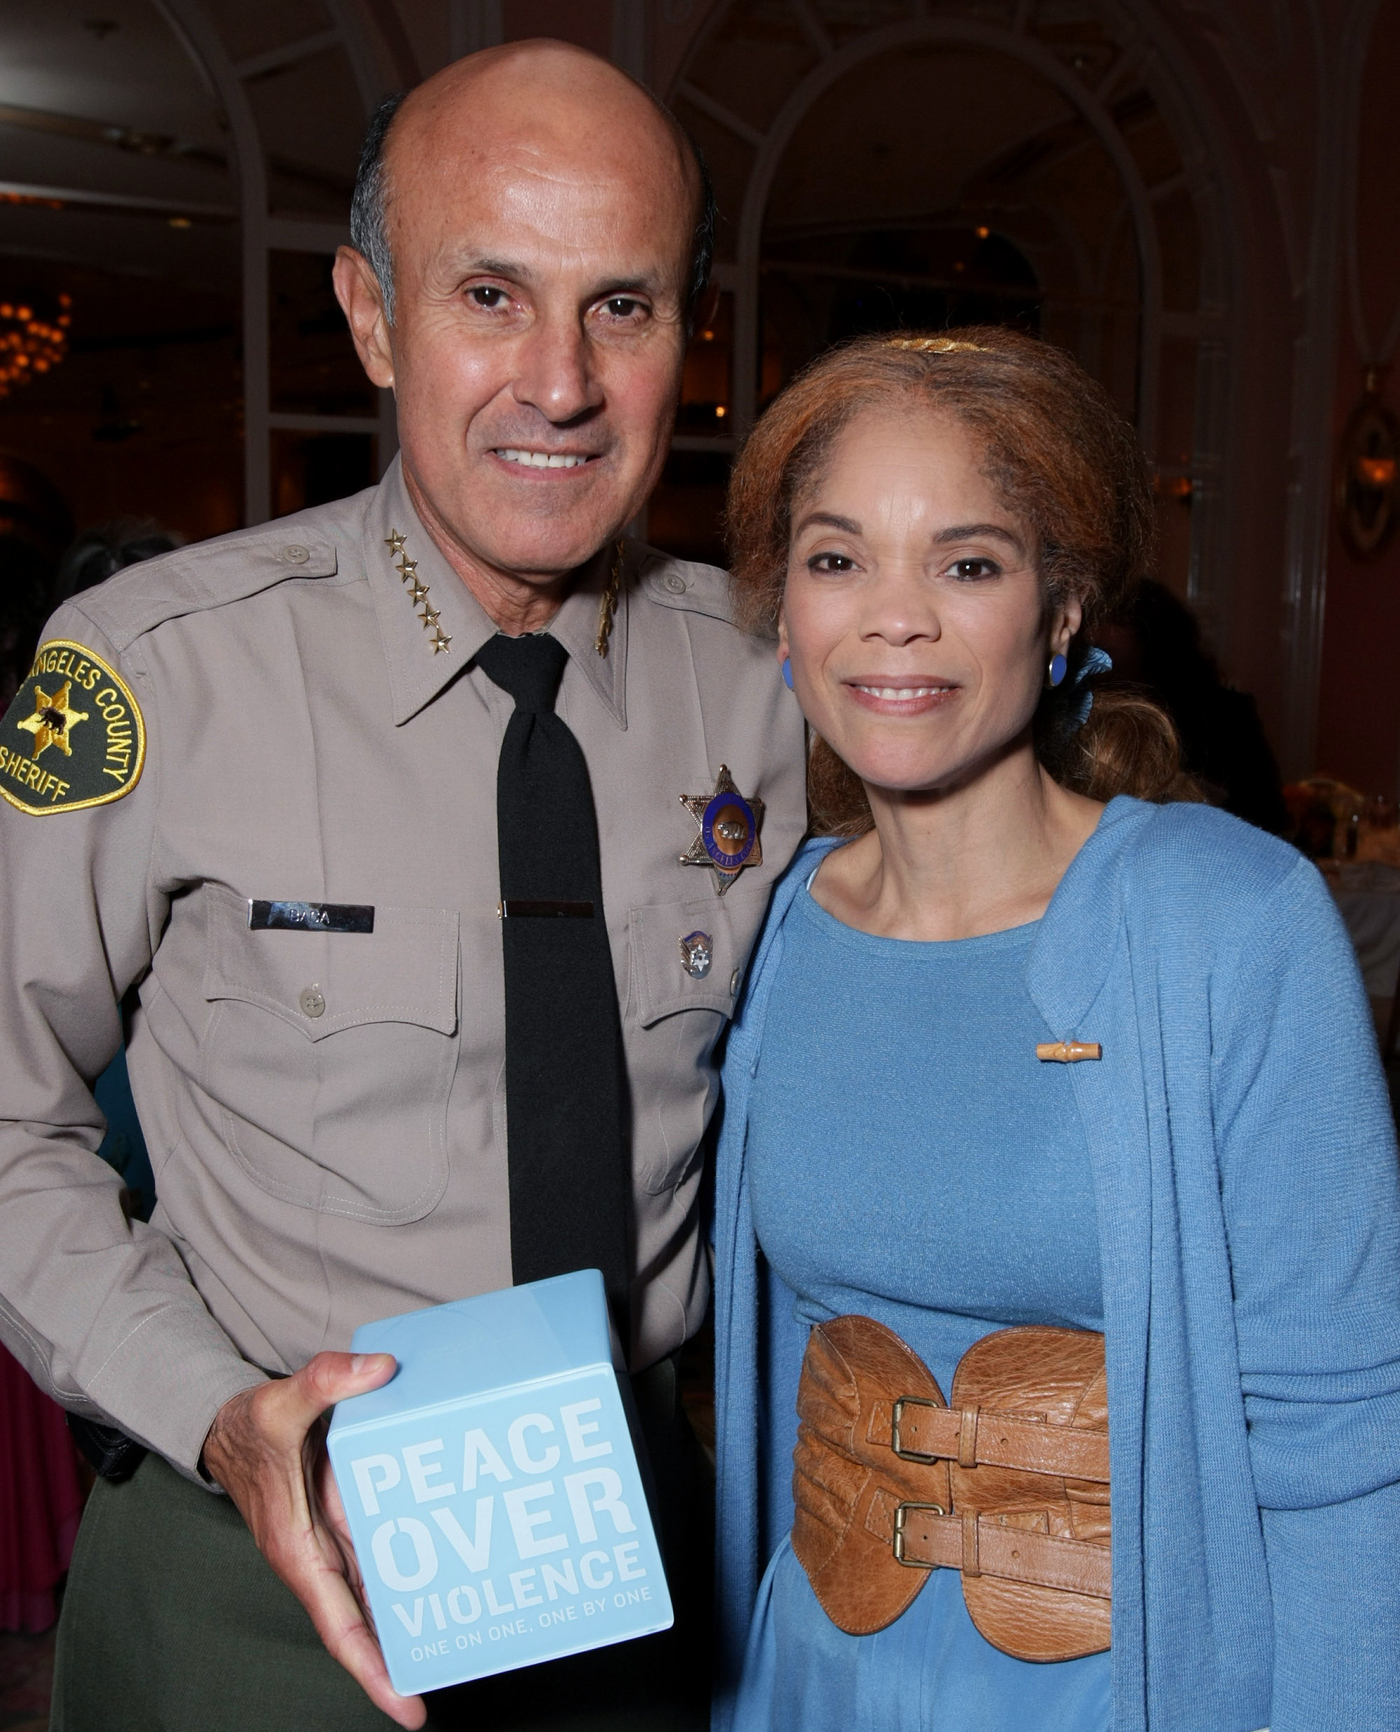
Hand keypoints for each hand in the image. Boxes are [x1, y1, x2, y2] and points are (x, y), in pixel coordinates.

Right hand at [202, 1352, 426, 1729]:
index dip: (374, 1669)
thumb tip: (378, 1370)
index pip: (341, 1627)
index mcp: (299, 1552)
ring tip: (469, 1633)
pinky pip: (384, 1554)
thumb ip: (325, 1382)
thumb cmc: (251, 1427)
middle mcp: (322, 1558)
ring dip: (413, 1616)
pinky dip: (410, 1568)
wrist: (231, 1425)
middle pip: (368, 1623)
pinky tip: (450, 1570)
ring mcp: (337, 1543)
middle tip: (462, 1669)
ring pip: (380, 1593)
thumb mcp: (281, 1401)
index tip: (409, 1707)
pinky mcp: (347, 1522)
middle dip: (406, 1655)